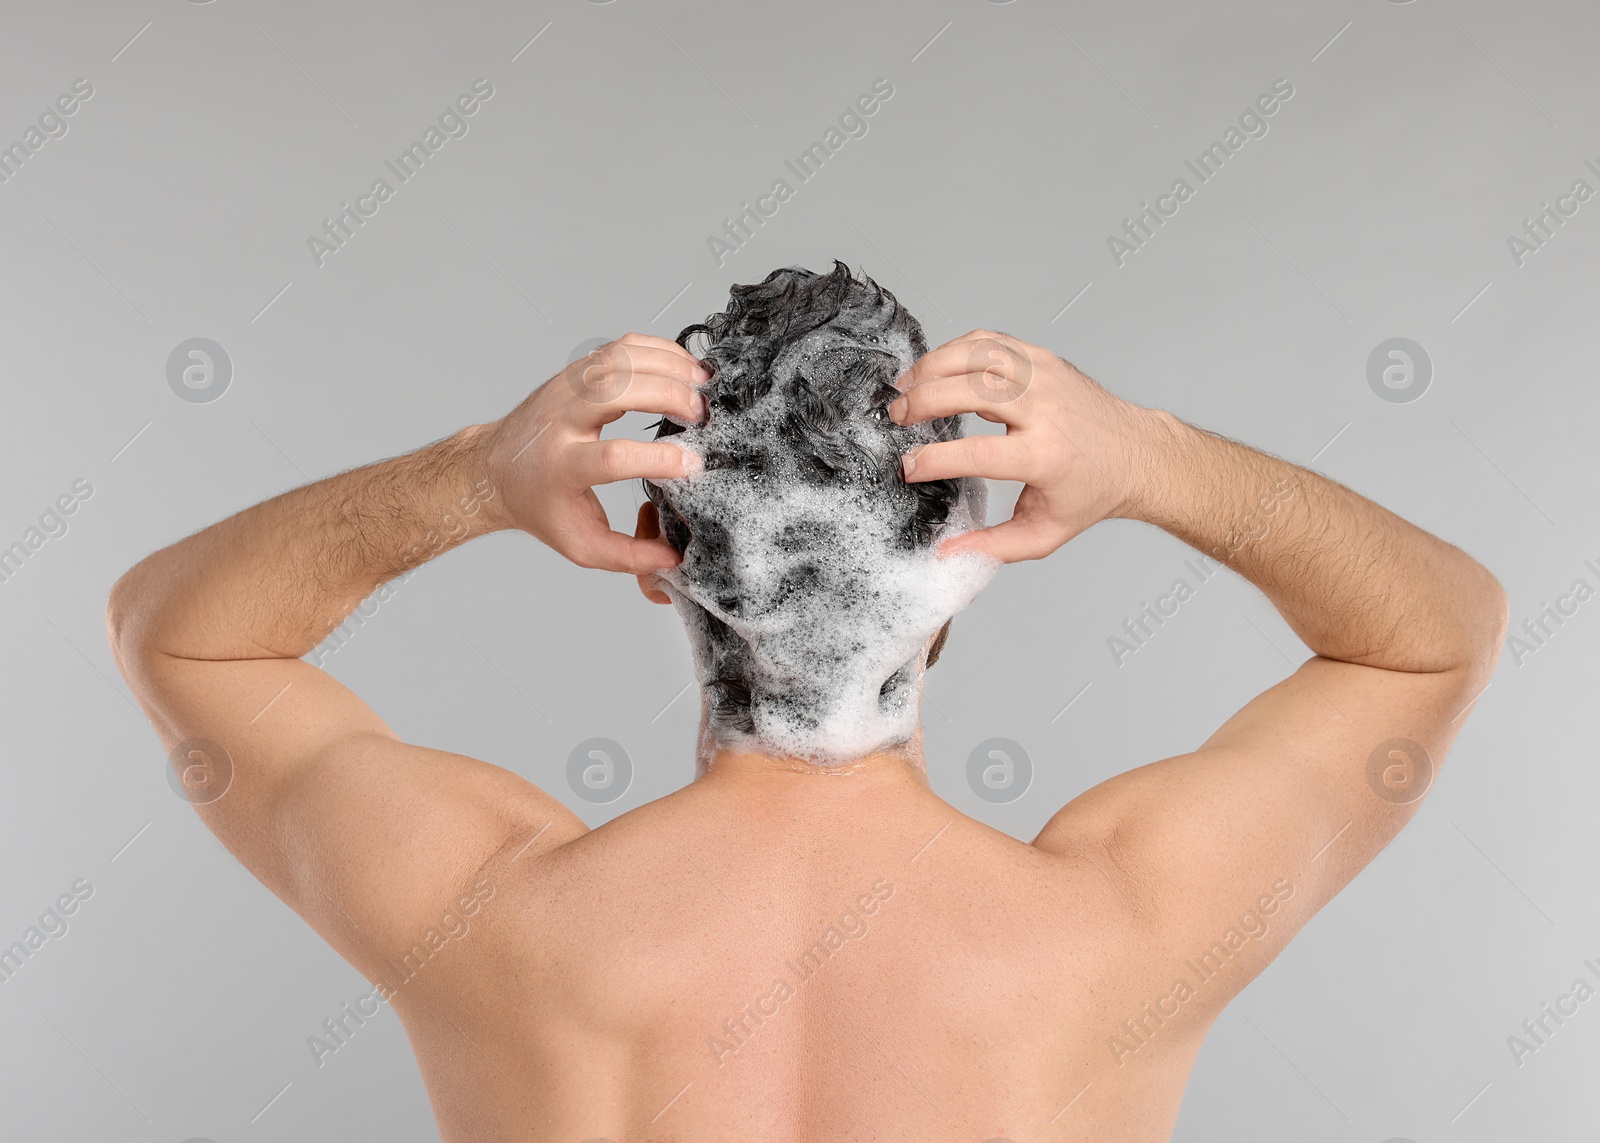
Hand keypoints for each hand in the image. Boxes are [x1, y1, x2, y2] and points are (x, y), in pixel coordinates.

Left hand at [477, 333, 708, 572]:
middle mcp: (562, 419)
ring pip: (620, 360)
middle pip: (616, 391)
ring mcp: (568, 388)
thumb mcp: (578, 543)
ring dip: (667, 366)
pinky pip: (622, 347)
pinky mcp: (577, 370)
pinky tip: (683, 367)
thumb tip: (671, 559)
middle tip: (701, 414)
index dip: (656, 459)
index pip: (611, 457)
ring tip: (703, 386)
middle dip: (666, 395)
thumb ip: (626, 556)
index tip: (692, 464)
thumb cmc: (539, 505)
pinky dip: (658, 350)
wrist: (495, 468)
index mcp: (561, 466)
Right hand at [887, 329, 1158, 562]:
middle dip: (923, 401)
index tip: (907, 467)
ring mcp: (1045, 377)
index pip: (978, 453)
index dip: (934, 460)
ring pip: (978, 355)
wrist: (1136, 454)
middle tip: (896, 417)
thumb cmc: (1089, 493)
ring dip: (932, 367)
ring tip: (905, 387)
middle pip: (971, 391)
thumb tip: (946, 552)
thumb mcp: (1044, 533)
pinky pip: (991, 341)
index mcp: (1045, 456)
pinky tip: (935, 369)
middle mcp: (1046, 409)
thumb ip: (993, 546)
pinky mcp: (1043, 359)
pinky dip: (956, 349)